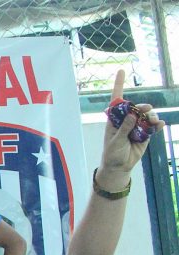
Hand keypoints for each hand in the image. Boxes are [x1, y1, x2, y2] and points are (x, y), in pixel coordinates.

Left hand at [98, 70, 163, 185]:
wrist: (119, 167)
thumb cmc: (112, 153)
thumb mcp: (115, 141)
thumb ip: (124, 128)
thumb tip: (133, 114)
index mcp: (114, 119)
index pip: (116, 100)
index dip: (119, 85)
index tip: (121, 70)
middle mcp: (126, 120)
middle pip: (136, 107)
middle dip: (142, 107)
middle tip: (146, 110)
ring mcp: (136, 126)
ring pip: (146, 116)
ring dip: (151, 116)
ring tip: (153, 121)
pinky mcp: (145, 134)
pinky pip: (152, 126)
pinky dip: (156, 124)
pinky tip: (160, 124)